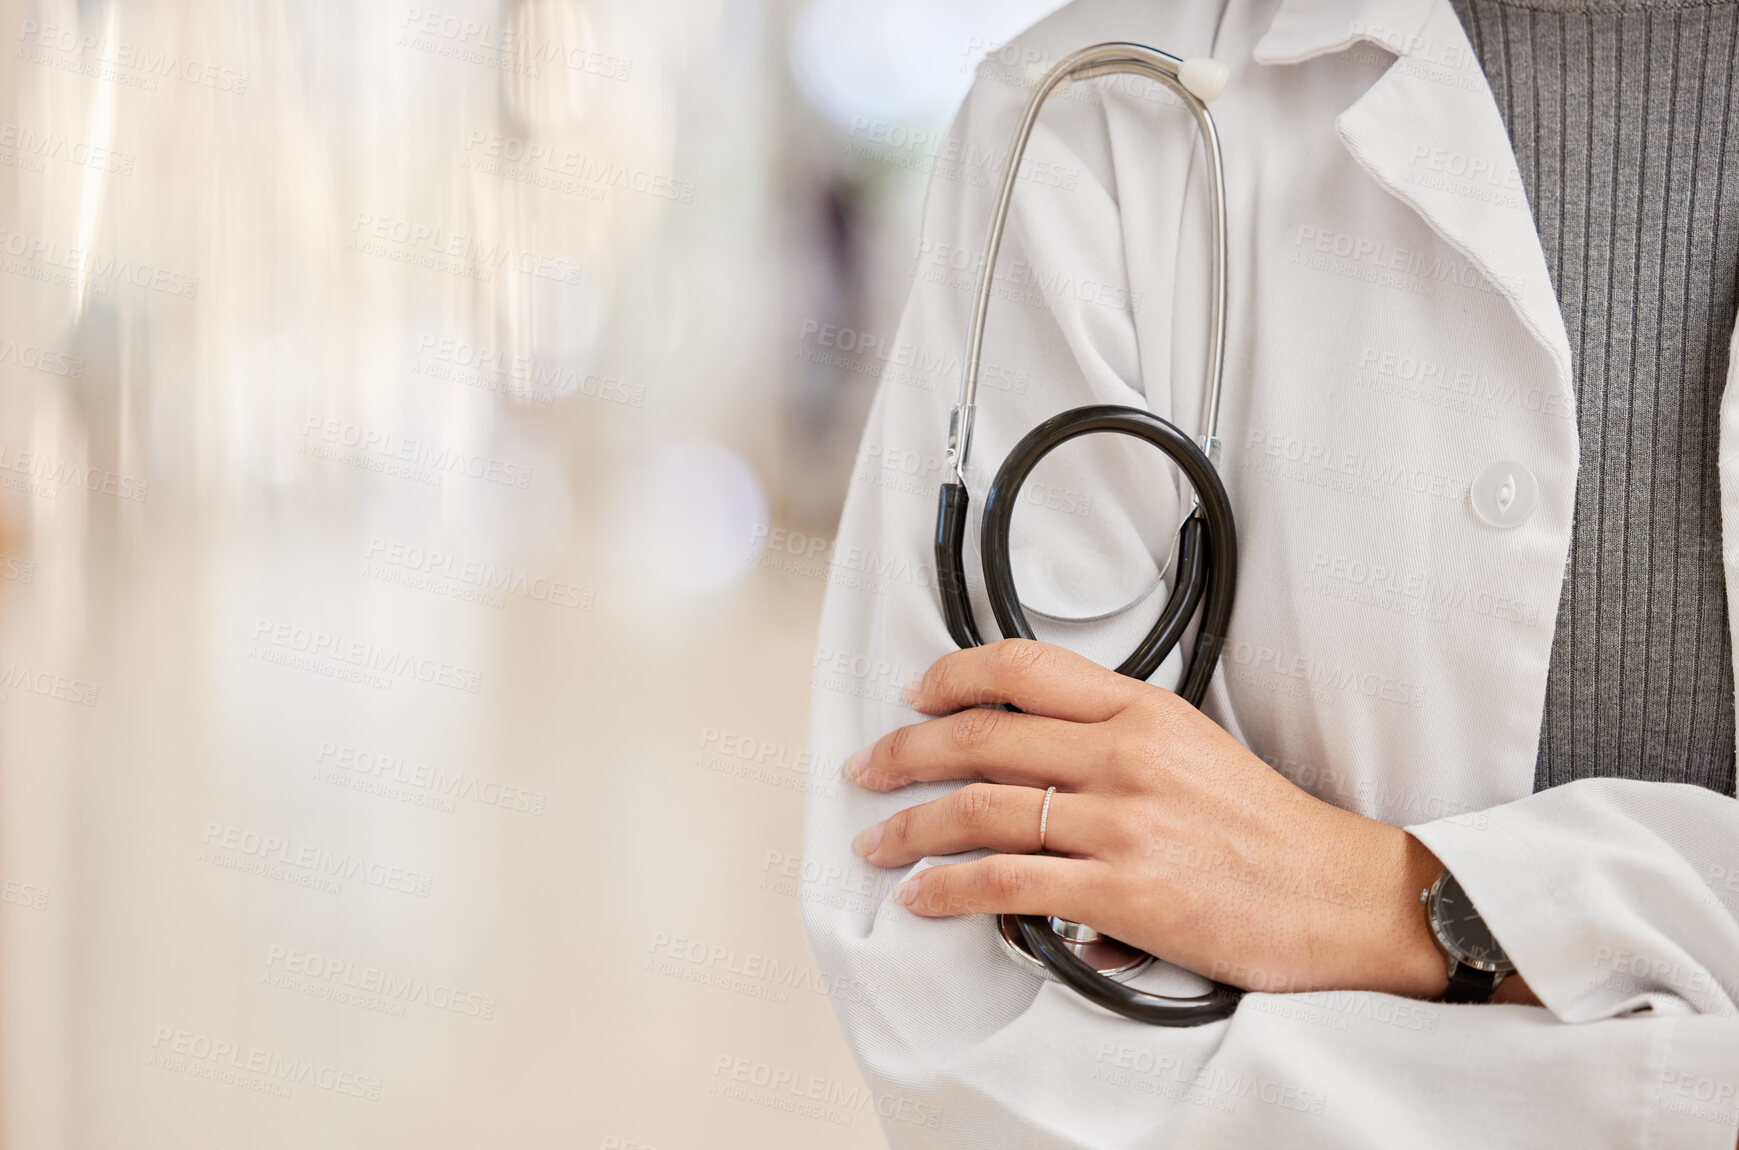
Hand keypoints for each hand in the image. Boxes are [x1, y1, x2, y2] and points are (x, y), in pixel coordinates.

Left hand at [847, 639, 1453, 996]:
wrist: (1344, 895)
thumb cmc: (1271, 831)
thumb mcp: (1195, 749)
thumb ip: (1116, 741)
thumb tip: (1039, 768)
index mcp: (1143, 711)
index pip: (1024, 669)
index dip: (953, 676)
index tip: (916, 694)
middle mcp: (1125, 756)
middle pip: (982, 738)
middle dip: (906, 752)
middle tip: (869, 768)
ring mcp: (1122, 823)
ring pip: (981, 810)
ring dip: (910, 827)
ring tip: (876, 841)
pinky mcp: (1123, 892)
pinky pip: (1008, 883)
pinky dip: (950, 888)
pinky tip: (922, 894)